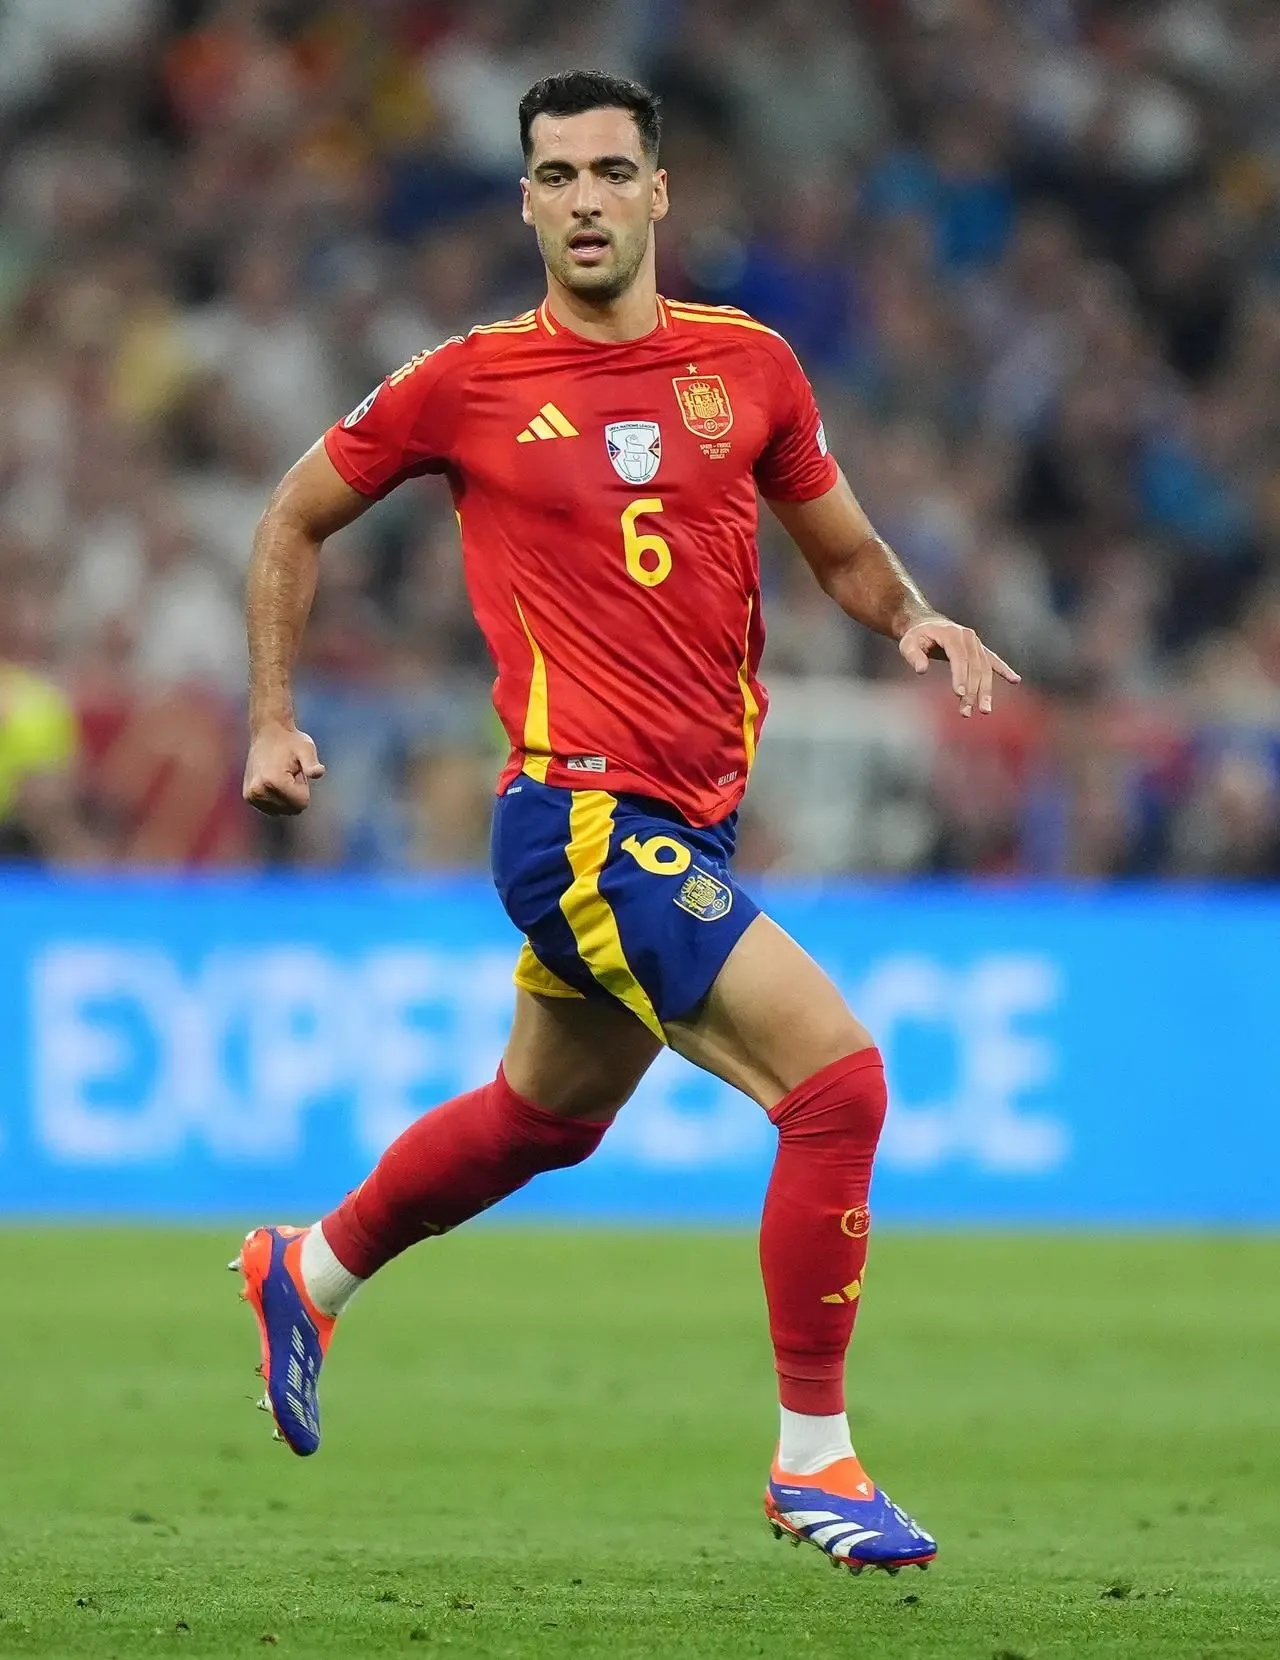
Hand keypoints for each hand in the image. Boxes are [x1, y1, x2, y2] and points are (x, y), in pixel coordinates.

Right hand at [243, 723, 325, 814]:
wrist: (268, 732)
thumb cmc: (291, 741)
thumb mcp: (306, 749)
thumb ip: (312, 764)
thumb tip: (319, 772)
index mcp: (273, 781)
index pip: (302, 804)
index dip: (303, 786)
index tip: (295, 770)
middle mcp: (259, 791)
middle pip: (292, 809)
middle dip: (295, 792)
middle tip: (288, 772)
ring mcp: (252, 796)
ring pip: (282, 811)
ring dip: (286, 795)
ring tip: (280, 774)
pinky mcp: (249, 797)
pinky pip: (272, 809)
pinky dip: (276, 798)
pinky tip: (272, 779)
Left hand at [898, 616, 1020, 716]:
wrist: (926, 624)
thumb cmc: (915, 636)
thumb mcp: (908, 643)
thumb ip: (914, 656)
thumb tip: (921, 670)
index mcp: (951, 633)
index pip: (958, 657)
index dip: (960, 676)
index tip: (959, 694)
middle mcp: (967, 637)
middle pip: (973, 667)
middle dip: (971, 691)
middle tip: (966, 712)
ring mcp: (976, 643)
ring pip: (984, 668)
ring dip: (985, 690)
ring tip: (985, 710)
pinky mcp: (980, 650)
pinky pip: (994, 661)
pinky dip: (1004, 670)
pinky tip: (1015, 680)